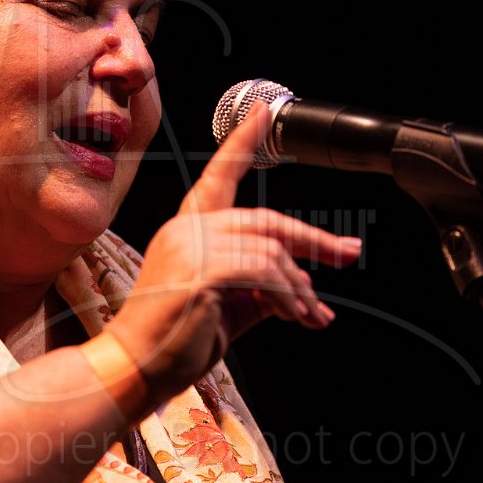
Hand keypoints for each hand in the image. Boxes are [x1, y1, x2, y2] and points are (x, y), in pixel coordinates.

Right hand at [109, 102, 363, 403]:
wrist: (133, 370)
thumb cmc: (172, 344)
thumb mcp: (227, 312)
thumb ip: (260, 293)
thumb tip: (303, 287)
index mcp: (186, 231)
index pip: (219, 177)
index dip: (242, 142)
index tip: (263, 112)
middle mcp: (185, 230)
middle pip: (266, 220)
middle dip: (313, 239)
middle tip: (348, 253)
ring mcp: (190, 247)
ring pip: (270, 249)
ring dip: (299, 285)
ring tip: (309, 315)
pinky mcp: (201, 271)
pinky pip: (263, 271)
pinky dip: (287, 293)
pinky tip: (294, 314)